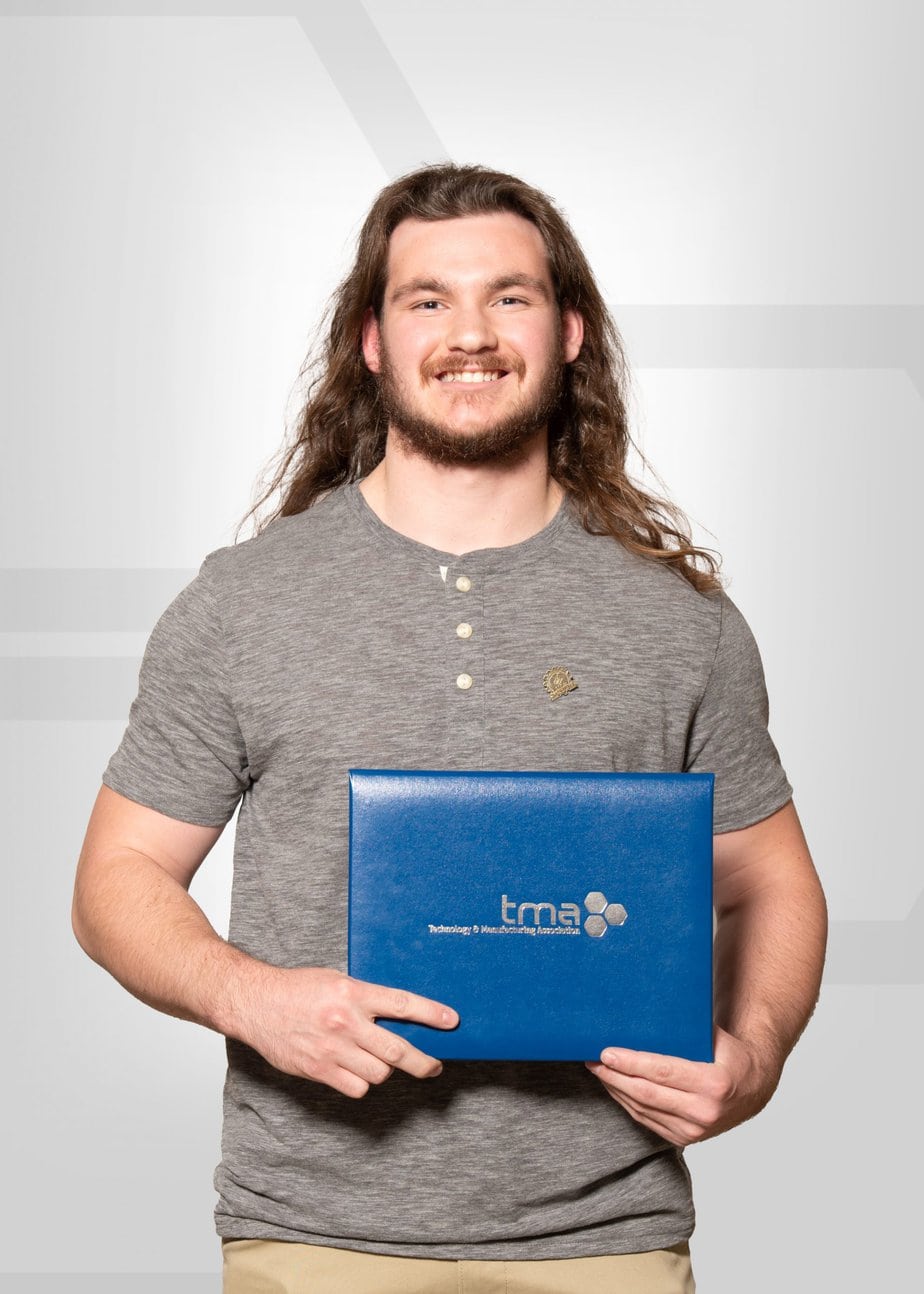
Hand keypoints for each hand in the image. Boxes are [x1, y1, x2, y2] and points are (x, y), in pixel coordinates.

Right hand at [238, 966, 458, 1098]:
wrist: (257, 1003)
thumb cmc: (298, 989)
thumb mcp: (337, 980)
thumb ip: (366, 998)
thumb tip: (400, 1015)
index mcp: (353, 992)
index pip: (402, 1004)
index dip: (431, 1014)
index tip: (452, 1021)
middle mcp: (345, 1021)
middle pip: (398, 1050)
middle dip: (423, 1062)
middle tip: (434, 1066)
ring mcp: (332, 1049)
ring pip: (379, 1073)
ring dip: (384, 1070)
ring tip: (379, 1061)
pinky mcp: (318, 1069)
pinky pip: (356, 1087)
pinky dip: (360, 1083)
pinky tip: (355, 1071)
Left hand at [585, 1026, 780, 1146]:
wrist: (754, 1089)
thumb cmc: (732, 1056)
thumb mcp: (717, 1037)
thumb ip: (687, 1028)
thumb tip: (646, 1009)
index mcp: (714, 1084)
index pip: (662, 1072)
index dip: (631, 1062)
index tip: (606, 1052)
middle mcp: (705, 1112)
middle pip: (647, 1092)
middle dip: (615, 1075)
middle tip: (593, 1059)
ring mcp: (694, 1130)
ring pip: (643, 1109)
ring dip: (616, 1089)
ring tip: (598, 1070)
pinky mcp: (685, 1139)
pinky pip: (647, 1120)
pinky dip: (627, 1103)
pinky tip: (615, 1087)